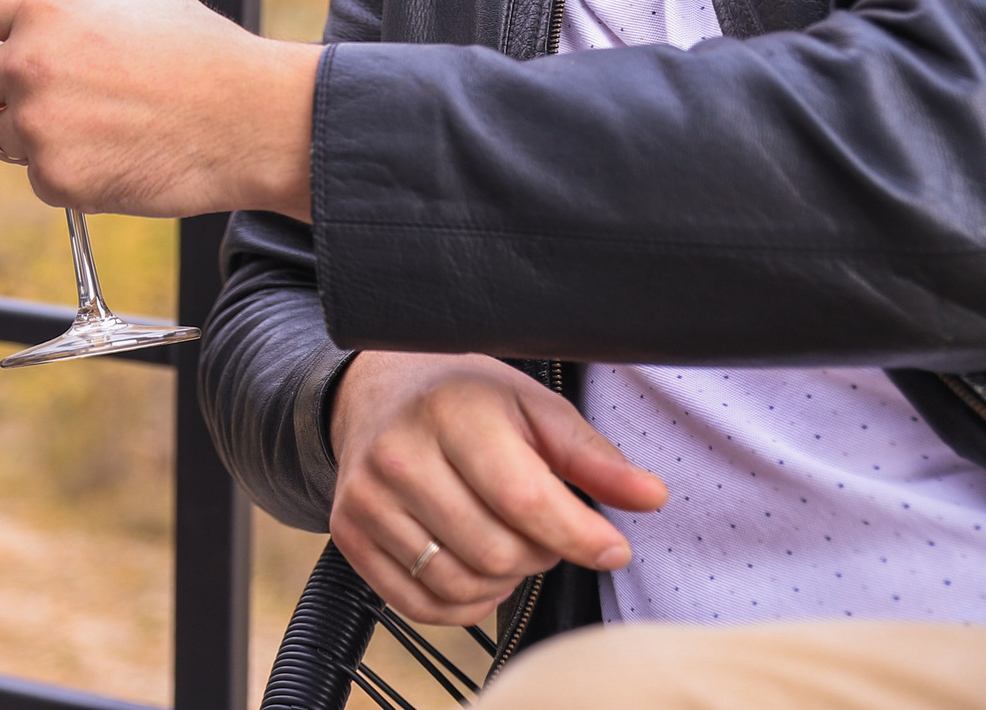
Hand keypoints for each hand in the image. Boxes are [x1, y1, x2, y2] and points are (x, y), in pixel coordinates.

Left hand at [0, 0, 319, 220]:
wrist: (250, 123)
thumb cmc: (211, 59)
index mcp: (45, 12)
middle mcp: (29, 66)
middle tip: (20, 98)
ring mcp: (39, 128)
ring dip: (29, 138)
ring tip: (91, 128)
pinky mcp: (57, 180)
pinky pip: (36, 180)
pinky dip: (64, 177)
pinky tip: (111, 159)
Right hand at [329, 351, 668, 626]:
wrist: (379, 393)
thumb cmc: (466, 400)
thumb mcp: (535, 409)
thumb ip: (593, 457)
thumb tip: (650, 496)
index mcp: (451, 412)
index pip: (524, 500)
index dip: (581, 536)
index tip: (612, 547)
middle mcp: (398, 455)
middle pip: (497, 552)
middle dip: (540, 553)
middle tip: (543, 528)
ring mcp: (366, 498)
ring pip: (462, 585)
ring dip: (504, 580)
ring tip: (508, 542)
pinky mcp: (349, 533)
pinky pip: (421, 606)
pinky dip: (464, 603)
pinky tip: (475, 566)